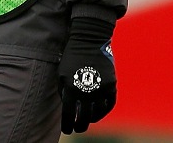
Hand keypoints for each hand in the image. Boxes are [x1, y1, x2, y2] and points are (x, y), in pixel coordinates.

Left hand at [59, 17, 116, 133]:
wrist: (88, 42)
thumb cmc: (70, 57)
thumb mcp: (61, 74)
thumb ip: (63, 91)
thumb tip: (67, 107)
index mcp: (71, 89)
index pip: (69, 114)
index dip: (67, 124)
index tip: (66, 130)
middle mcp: (87, 92)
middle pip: (84, 117)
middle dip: (80, 125)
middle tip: (77, 129)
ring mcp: (101, 89)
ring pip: (98, 113)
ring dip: (92, 119)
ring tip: (87, 121)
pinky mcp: (111, 85)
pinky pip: (109, 104)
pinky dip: (104, 111)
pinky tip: (98, 114)